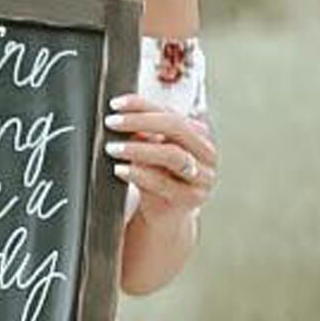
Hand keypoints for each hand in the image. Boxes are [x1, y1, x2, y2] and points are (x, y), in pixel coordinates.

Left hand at [104, 93, 215, 220]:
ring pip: (172, 155)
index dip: (142, 104)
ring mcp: (202, 177)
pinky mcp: (191, 199)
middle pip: (177, 127)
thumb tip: (122, 113)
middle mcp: (207, 153)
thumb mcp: (152, 149)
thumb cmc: (158, 177)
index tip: (116, 105)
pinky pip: (163, 183)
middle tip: (112, 123)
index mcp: (199, 134)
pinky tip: (120, 170)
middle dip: (141, 122)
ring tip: (113, 148)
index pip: (171, 111)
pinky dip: (138, 174)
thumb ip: (144, 131)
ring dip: (138, 149)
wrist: (165, 216)